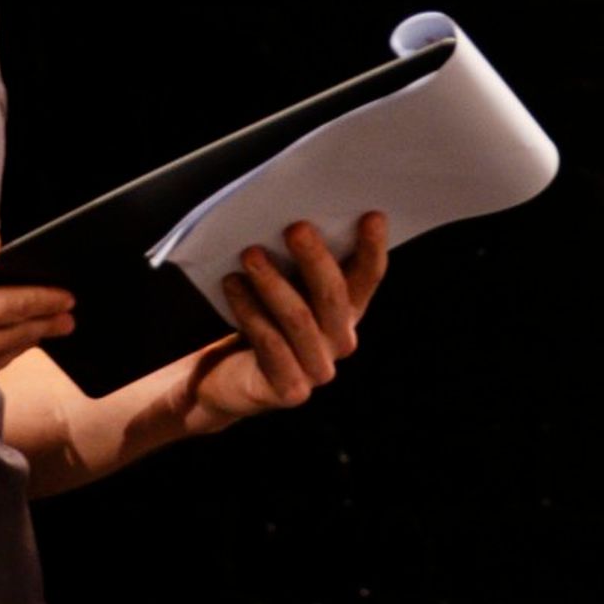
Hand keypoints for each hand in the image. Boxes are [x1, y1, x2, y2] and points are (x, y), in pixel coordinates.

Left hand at [191, 214, 387, 423]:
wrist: (230, 378)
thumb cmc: (262, 316)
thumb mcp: (285, 285)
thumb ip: (298, 261)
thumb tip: (297, 213)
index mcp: (347, 311)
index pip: (368, 277)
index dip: (372, 248)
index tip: (372, 215)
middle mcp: (340, 341)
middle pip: (333, 295)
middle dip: (315, 258)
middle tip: (295, 227)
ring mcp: (318, 370)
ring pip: (299, 318)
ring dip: (273, 282)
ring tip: (249, 254)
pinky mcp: (290, 390)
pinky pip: (271, 344)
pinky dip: (250, 310)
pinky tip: (232, 283)